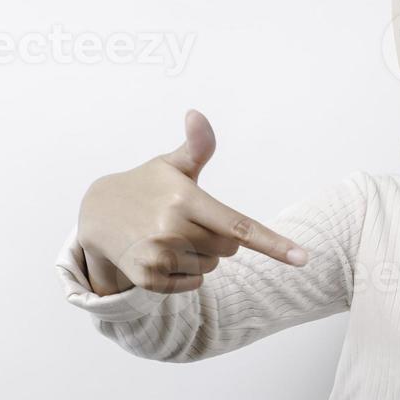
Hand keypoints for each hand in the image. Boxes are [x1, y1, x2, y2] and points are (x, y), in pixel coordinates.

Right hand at [76, 109, 309, 295]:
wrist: (96, 215)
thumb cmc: (146, 186)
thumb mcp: (171, 165)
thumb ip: (197, 146)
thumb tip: (197, 114)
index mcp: (185, 199)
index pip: (240, 226)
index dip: (274, 244)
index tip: (304, 258)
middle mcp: (172, 229)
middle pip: (230, 249)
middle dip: (218, 238)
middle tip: (188, 221)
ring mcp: (159, 255)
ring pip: (212, 267)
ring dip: (201, 257)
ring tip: (170, 237)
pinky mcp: (148, 278)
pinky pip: (193, 285)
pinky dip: (186, 274)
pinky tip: (163, 255)